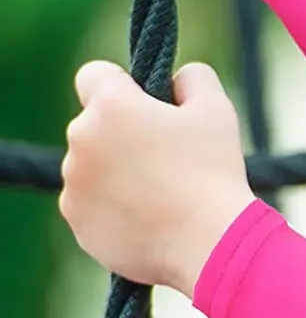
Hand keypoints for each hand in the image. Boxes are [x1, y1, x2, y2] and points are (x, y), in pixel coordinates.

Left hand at [60, 61, 254, 294]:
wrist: (210, 243)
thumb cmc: (214, 172)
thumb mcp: (218, 110)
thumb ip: (194, 78)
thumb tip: (179, 77)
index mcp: (110, 106)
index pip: (94, 74)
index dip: (121, 86)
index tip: (147, 107)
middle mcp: (80, 139)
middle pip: (94, 126)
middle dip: (122, 136)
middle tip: (167, 160)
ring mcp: (74, 184)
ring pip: (91, 167)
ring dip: (117, 174)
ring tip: (162, 196)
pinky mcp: (78, 221)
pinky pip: (91, 206)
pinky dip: (114, 210)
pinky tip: (151, 221)